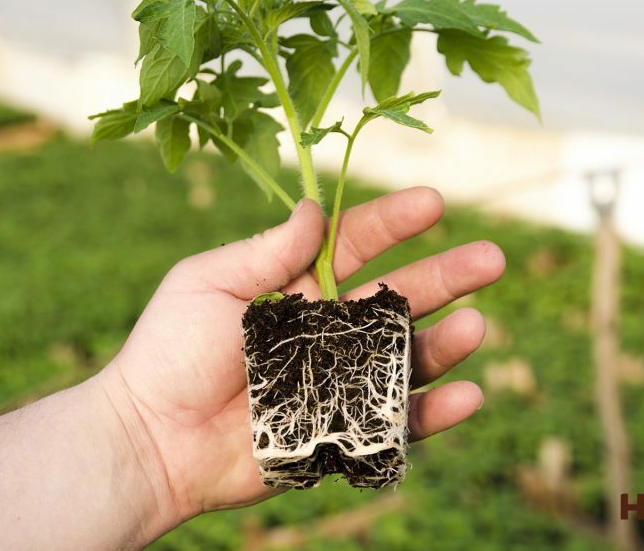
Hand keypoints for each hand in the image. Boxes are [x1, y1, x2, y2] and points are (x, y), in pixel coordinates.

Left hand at [98, 187, 505, 534]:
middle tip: (493, 259)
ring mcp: (337, 380)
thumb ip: (267, 250)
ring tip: (477, 328)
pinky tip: (467, 395)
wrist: (151, 441)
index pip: (355, 243)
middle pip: (398, 296)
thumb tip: (315, 208)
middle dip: (446, 276)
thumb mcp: (209, 283)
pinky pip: (396, 420)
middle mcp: (325, 329)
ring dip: (445, 343)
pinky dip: (434, 411)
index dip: (395, 222)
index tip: (435, 202)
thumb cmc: (168, 354)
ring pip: (406, 357)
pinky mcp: (341, 431)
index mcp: (295, 285)